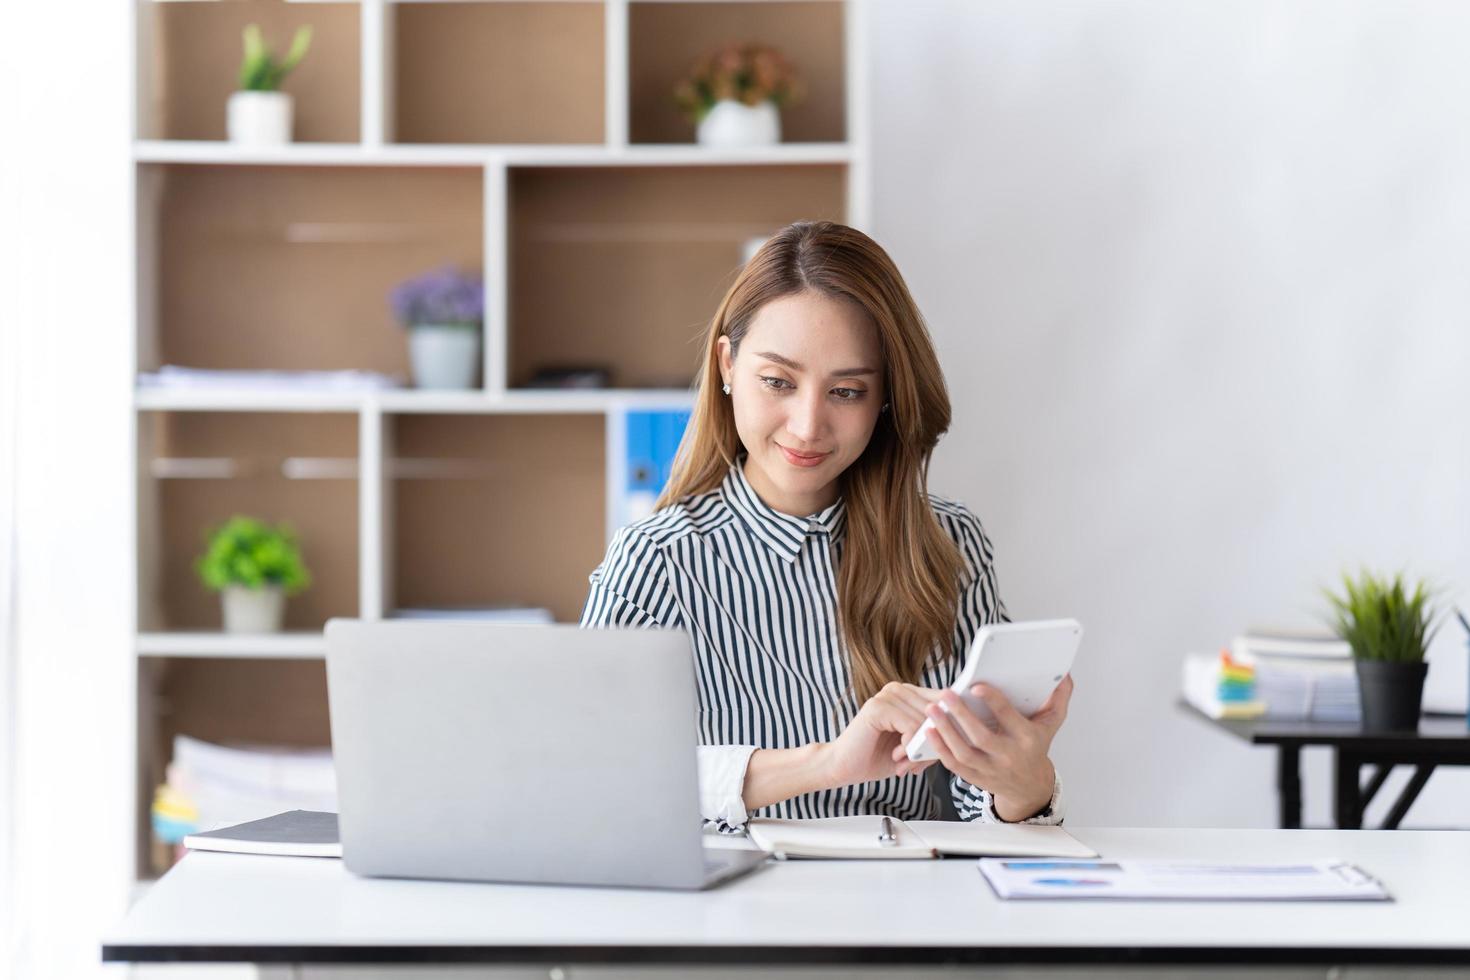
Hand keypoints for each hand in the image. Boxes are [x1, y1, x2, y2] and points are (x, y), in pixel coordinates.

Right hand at [820, 682, 944, 787]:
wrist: (844, 766)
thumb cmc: (879, 757)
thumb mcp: (915, 747)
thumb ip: (934, 736)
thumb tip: (962, 733)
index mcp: (908, 694)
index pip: (943, 700)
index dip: (950, 723)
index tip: (947, 746)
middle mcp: (897, 689)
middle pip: (937, 710)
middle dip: (933, 741)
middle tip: (917, 762)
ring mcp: (887, 695)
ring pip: (925, 720)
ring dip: (919, 748)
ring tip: (905, 760)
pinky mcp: (878, 707)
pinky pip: (911, 726)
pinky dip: (909, 747)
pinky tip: (897, 755)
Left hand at [902, 675, 1072, 820]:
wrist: (1029, 786)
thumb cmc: (1036, 747)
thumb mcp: (1051, 724)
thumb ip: (1058, 698)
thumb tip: (1065, 674)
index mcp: (1027, 739)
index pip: (1009, 719)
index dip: (993, 702)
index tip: (976, 686)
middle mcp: (1008, 755)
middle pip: (981, 737)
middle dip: (961, 715)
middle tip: (945, 694)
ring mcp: (990, 769)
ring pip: (964, 752)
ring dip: (945, 730)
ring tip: (932, 709)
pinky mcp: (974, 777)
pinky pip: (954, 764)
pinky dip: (940, 748)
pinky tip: (929, 730)